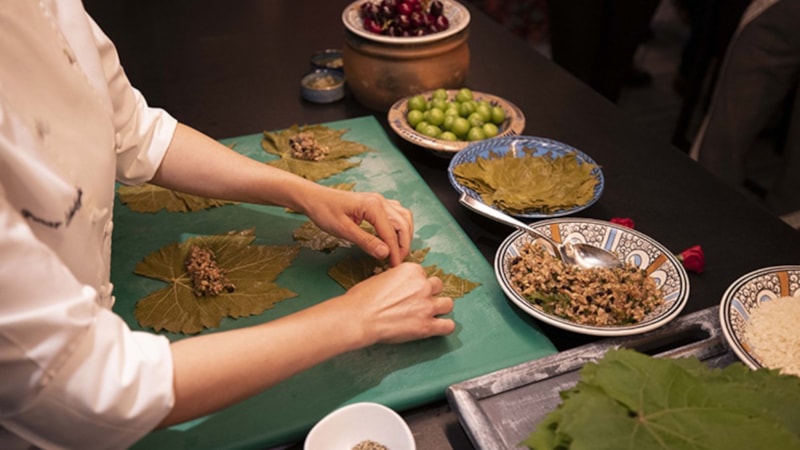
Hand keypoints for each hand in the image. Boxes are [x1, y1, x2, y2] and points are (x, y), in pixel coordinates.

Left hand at [303, 188, 412, 265]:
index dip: (395, 252)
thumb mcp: (343, 230)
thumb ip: (366, 241)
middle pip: (403, 224)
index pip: (391, 233)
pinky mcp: (376, 204)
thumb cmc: (324, 211)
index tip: (394, 267)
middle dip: (403, 245)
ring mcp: (379, 201)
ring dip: (404, 235)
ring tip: (398, 251)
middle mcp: (380, 201)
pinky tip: (392, 237)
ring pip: (403, 217)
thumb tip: (385, 253)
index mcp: (373, 206)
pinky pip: (396, 214)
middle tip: (397, 262)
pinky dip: (399, 226)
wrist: (314, 198)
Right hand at [336, 262, 454, 344]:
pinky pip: (448, 326)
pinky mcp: (427, 326)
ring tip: (430, 314)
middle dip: (430, 293)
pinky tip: (438, 327)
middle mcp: (423, 285)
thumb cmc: (362, 298)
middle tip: (419, 302)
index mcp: (411, 270)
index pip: (423, 274)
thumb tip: (399, 287)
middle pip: (437, 286)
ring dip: (440, 308)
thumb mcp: (379, 277)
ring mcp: (427, 306)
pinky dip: (444, 327)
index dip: (416, 284)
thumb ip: (396, 279)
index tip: (409, 292)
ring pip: (448, 304)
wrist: (359, 318)